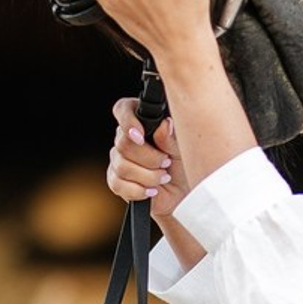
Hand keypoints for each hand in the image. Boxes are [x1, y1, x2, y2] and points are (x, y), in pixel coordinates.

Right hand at [106, 96, 186, 216]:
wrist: (184, 194)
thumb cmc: (185, 166)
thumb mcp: (183, 149)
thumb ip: (171, 137)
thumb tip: (164, 124)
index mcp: (143, 122)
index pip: (123, 109)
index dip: (127, 121)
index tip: (140, 136)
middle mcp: (128, 138)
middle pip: (123, 143)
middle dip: (148, 157)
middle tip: (166, 162)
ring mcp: (119, 159)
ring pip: (122, 166)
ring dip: (147, 176)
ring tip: (163, 177)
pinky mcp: (117, 180)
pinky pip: (117, 184)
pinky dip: (138, 190)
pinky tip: (152, 189)